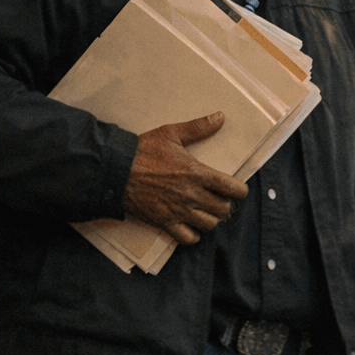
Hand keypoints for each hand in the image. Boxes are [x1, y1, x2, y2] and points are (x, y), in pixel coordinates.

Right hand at [124, 113, 249, 244]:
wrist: (114, 170)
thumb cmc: (143, 151)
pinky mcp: (164, 222)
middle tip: (217, 198)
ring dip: (211, 219)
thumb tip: (220, 117)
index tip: (235, 188)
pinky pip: (187, 238)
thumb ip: (198, 127)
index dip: (239, 191)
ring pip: (209, 224)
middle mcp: (191, 195)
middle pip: (223, 209)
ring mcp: (178, 210)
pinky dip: (192, 234)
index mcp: (197, 173)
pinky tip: (190, 224)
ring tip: (205, 210)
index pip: (233, 189)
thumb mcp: (171, 134)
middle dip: (225, 204)